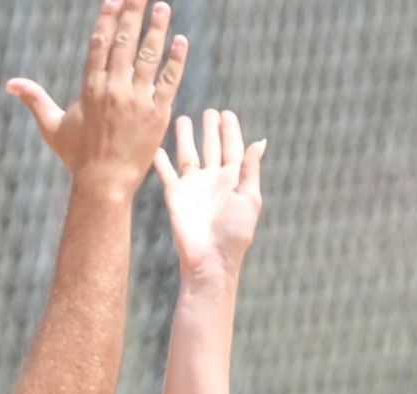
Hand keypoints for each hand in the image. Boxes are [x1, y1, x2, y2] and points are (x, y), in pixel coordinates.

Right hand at [6, 0, 185, 197]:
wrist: (105, 184)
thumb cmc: (78, 158)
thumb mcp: (52, 127)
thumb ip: (35, 100)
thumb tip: (9, 83)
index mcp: (90, 87)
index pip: (100, 43)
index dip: (108, 18)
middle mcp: (113, 89)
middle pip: (125, 42)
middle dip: (133, 14)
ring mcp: (137, 101)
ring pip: (148, 57)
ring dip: (156, 30)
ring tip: (163, 7)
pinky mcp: (156, 115)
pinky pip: (168, 82)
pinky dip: (175, 61)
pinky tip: (180, 41)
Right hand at [156, 108, 266, 277]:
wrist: (209, 258)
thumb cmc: (234, 233)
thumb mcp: (249, 198)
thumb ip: (250, 169)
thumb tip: (260, 142)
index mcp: (233, 181)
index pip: (233, 149)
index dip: (230, 131)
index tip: (227, 113)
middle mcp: (212, 180)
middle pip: (211, 147)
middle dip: (210, 130)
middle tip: (209, 111)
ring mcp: (193, 187)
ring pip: (188, 154)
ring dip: (185, 137)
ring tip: (182, 118)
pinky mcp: (175, 194)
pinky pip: (166, 172)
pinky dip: (160, 160)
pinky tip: (156, 145)